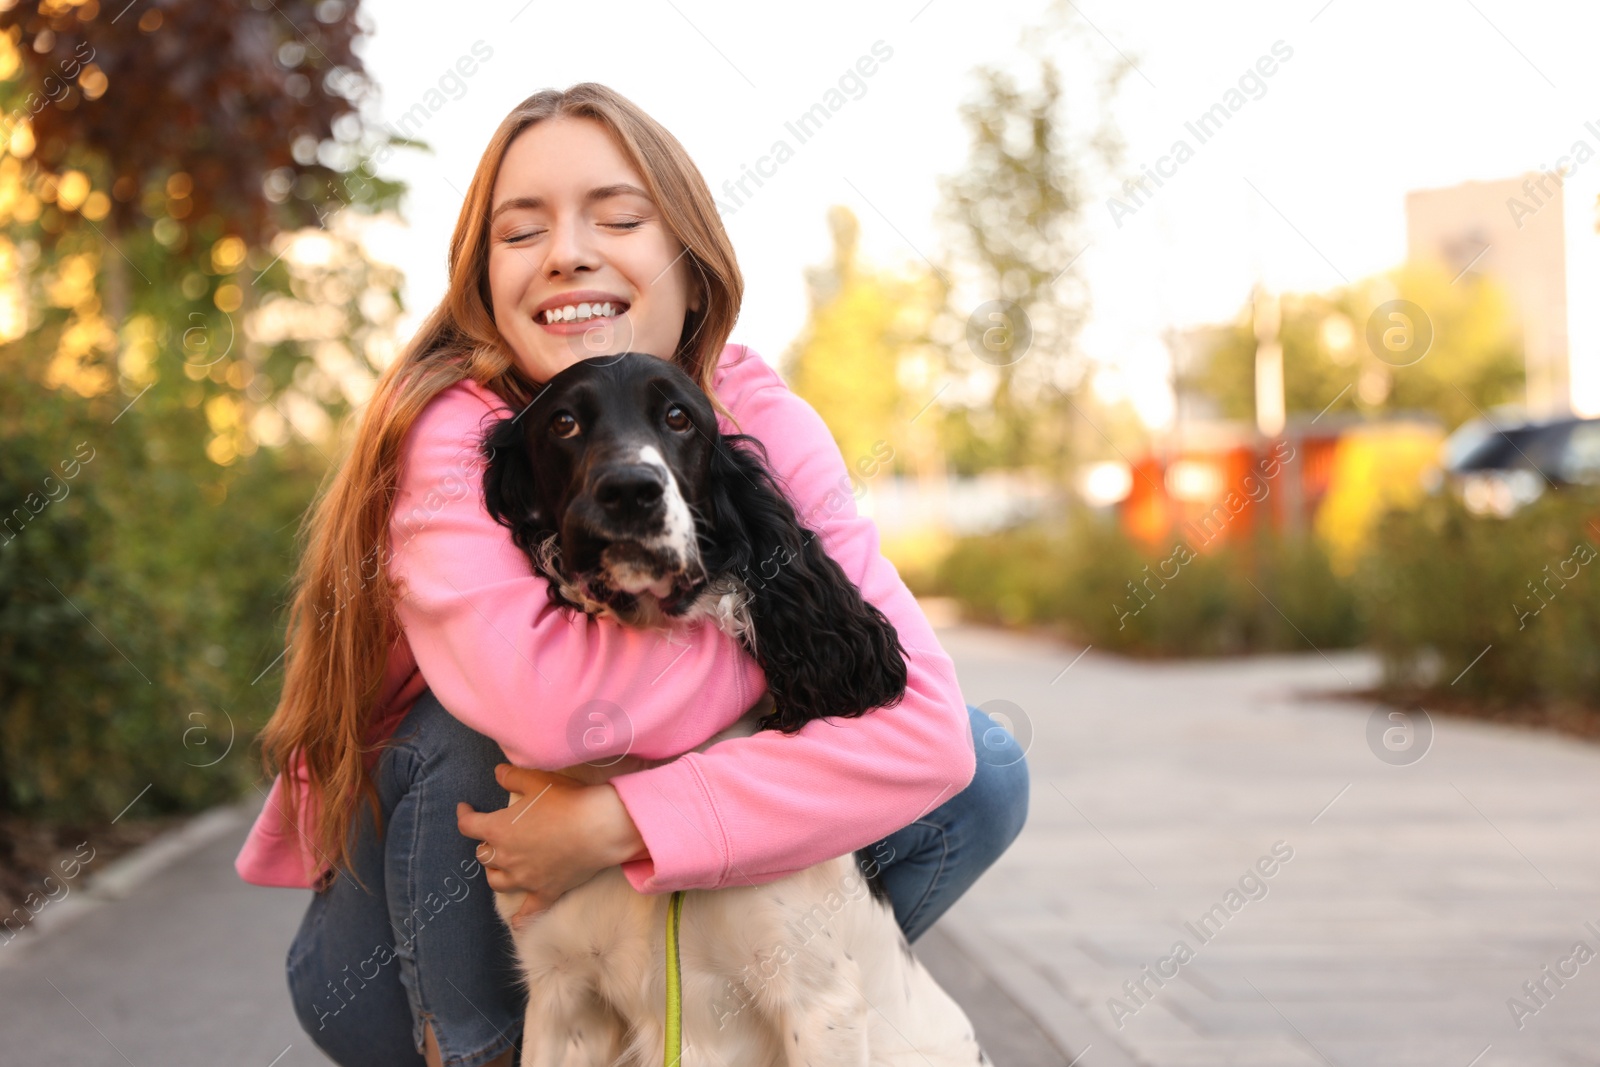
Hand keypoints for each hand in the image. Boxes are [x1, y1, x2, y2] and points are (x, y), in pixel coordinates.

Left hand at [456, 764, 646, 929]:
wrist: (599, 828)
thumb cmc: (566, 801)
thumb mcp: (537, 780)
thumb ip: (512, 776)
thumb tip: (497, 773)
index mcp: (498, 829)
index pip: (468, 825)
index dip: (464, 815)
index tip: (465, 808)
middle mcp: (506, 857)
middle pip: (483, 855)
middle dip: (486, 843)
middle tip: (497, 833)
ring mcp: (525, 878)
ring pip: (497, 881)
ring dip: (495, 872)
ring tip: (502, 865)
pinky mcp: (545, 890)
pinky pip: (528, 911)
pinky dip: (521, 918)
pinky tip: (517, 924)